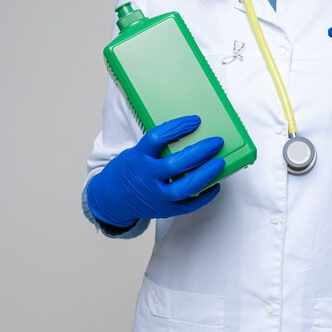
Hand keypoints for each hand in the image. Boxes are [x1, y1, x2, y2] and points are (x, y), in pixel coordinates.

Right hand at [86, 115, 224, 226]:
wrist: (111, 200)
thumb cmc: (130, 171)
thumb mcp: (136, 153)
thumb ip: (157, 148)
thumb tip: (191, 134)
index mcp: (138, 158)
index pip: (157, 138)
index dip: (177, 128)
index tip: (195, 120)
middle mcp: (147, 177)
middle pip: (176, 164)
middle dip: (200, 151)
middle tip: (216, 142)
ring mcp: (157, 196)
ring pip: (185, 187)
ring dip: (205, 174)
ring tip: (220, 162)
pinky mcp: (165, 210)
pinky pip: (189, 205)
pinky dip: (205, 195)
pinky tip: (215, 184)